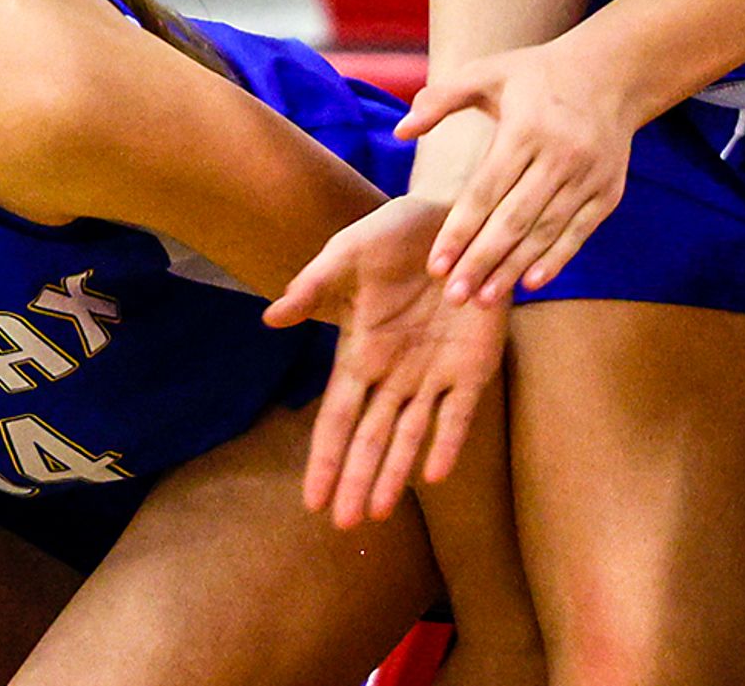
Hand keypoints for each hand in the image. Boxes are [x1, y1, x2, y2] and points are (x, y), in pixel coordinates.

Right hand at [265, 191, 510, 526]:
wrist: (457, 218)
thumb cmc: (396, 233)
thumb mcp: (349, 252)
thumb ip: (314, 285)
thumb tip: (270, 319)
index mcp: (361, 351)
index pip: (337, 416)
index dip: (324, 458)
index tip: (311, 501)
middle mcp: (395, 373)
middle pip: (370, 438)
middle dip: (356, 480)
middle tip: (343, 526)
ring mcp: (434, 373)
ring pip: (410, 436)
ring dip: (394, 474)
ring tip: (378, 513)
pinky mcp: (473, 366)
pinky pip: (459, 413)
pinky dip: (447, 442)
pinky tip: (435, 474)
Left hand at [395, 37, 641, 304]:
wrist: (612, 73)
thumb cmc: (536, 75)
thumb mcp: (488, 72)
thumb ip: (440, 98)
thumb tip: (400, 131)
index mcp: (525, 128)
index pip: (485, 190)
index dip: (459, 230)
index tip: (436, 265)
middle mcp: (560, 155)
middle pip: (514, 219)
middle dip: (481, 261)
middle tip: (453, 296)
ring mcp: (588, 176)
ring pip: (545, 231)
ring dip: (513, 269)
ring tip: (483, 298)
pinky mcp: (608, 192)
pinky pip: (579, 233)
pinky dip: (556, 260)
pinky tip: (529, 282)